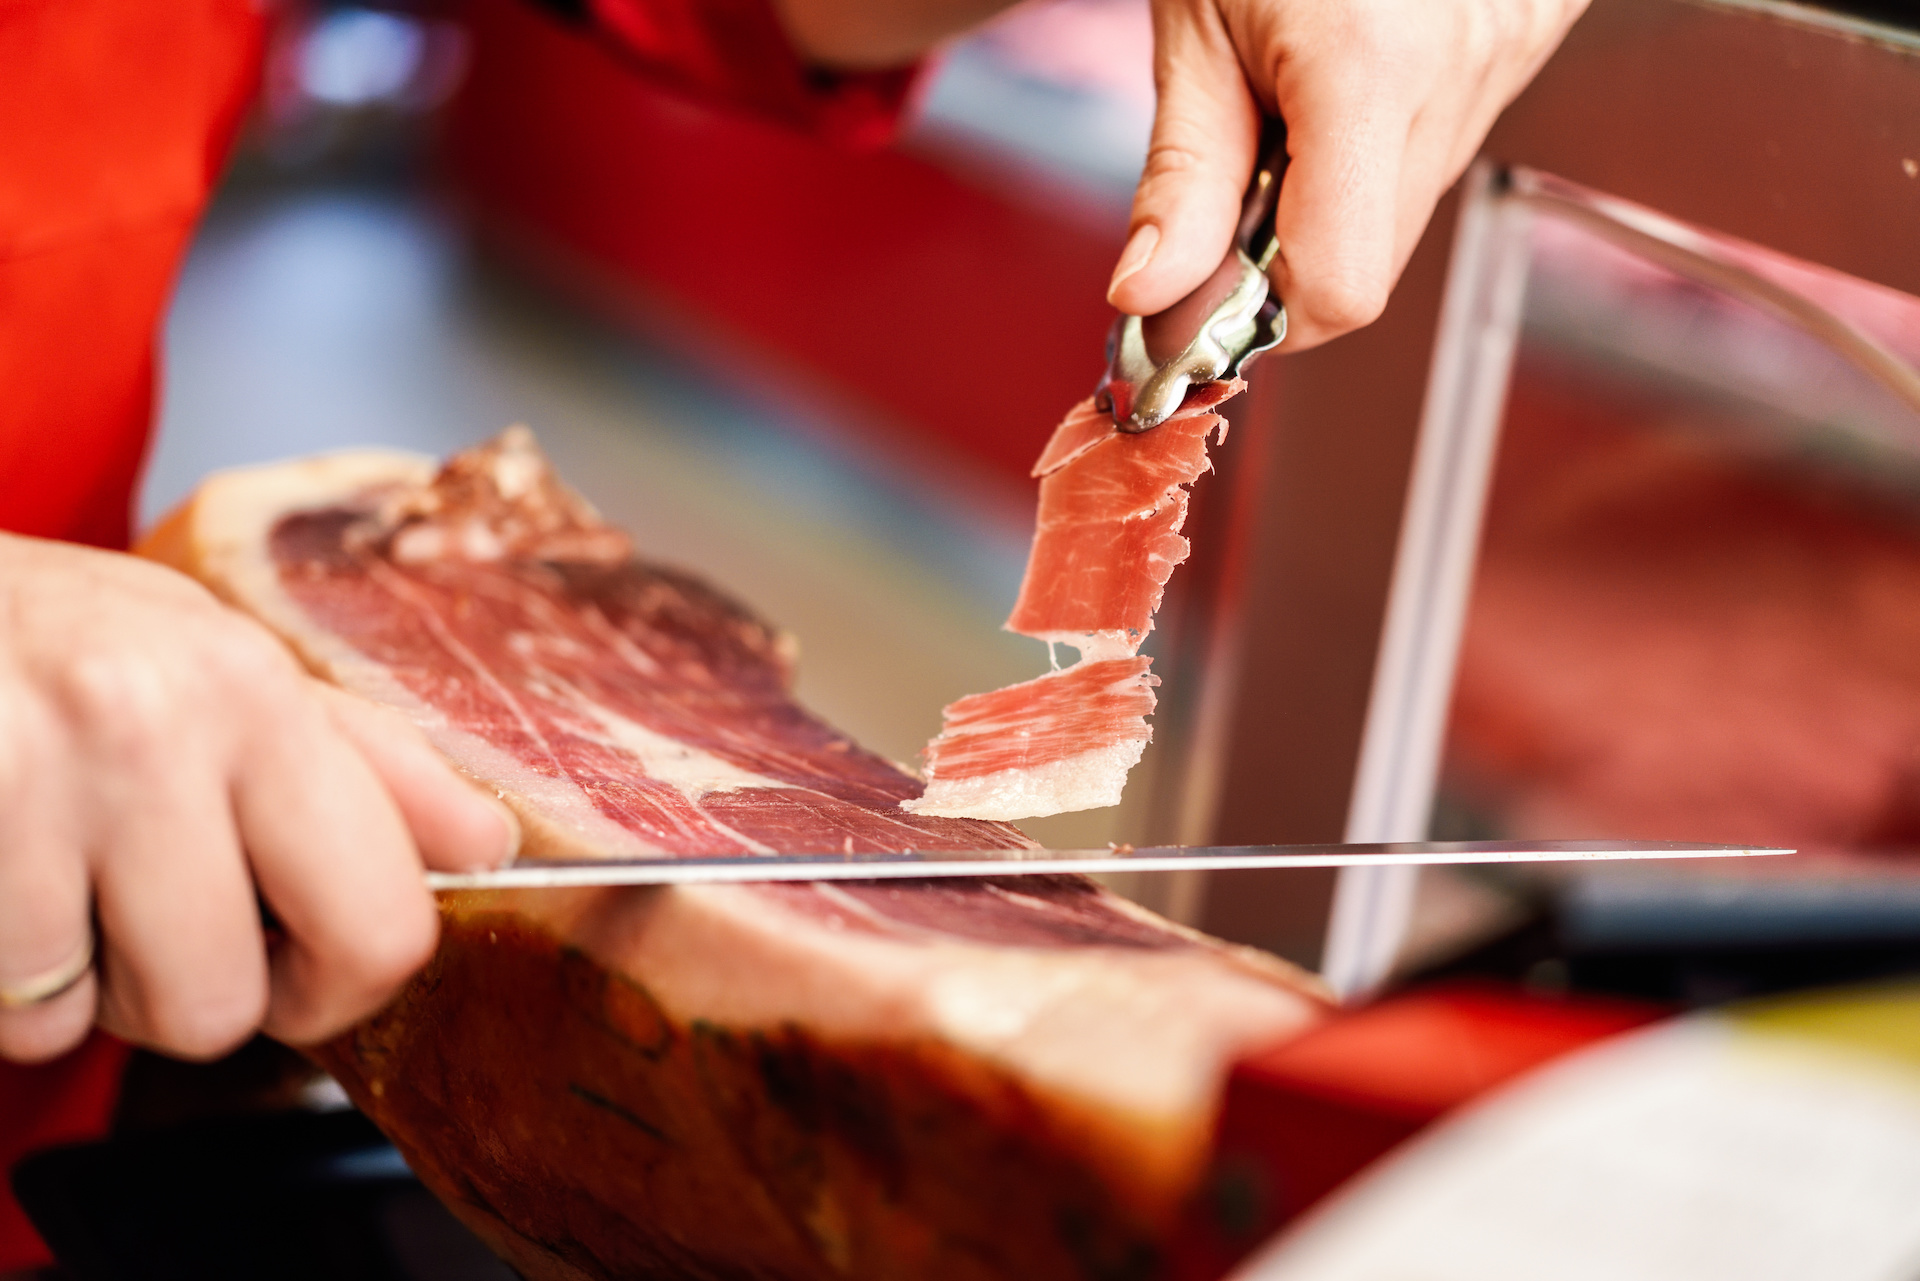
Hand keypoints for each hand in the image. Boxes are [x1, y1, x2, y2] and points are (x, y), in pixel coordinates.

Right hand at [0, 535, 515, 1064]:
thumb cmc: (59, 637)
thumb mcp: (224, 659)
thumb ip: (365, 762)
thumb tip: (488, 845)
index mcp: (256, 693)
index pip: (382, 921)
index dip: (343, 982)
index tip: (301, 958)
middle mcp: (154, 729)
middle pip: (228, 1006)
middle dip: (198, 996)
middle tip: (159, 923)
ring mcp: (32, 781)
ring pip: (102, 1021)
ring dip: (81, 984)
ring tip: (64, 879)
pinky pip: (11, 1009)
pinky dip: (5, 976)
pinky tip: (7, 880)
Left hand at [1108, 0, 1588, 348]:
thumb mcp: (1196, 24)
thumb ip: (1180, 173)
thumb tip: (1148, 297)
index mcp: (1370, 70)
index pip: (1338, 286)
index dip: (1263, 313)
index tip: (1199, 295)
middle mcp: (1460, 73)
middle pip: (1369, 262)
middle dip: (1284, 258)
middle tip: (1230, 189)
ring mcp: (1508, 59)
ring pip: (1403, 209)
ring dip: (1330, 199)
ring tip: (1287, 105)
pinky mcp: (1524, 44)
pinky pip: (1437, 147)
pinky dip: (1374, 148)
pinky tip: (1344, 77)